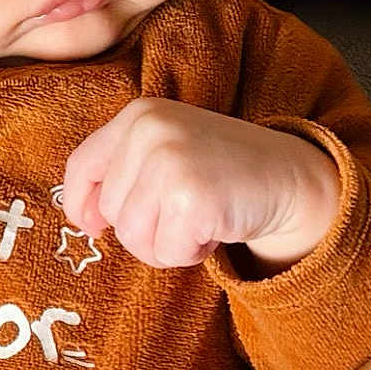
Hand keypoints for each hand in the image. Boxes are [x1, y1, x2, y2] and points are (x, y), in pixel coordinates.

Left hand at [62, 98, 339, 271]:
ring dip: (166, 244)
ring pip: (133, 237)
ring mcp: (169, 161)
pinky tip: (213, 229)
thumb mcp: (166, 151)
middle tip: (184, 213)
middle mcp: (149, 131)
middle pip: (111, 211)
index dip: (81, 204)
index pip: (81, 166)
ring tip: (198, 220)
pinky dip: (189, 254)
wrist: (290, 177)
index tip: (95, 226)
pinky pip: (166, 252)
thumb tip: (84, 218)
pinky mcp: (191, 197)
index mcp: (138, 115)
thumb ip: (124, 171)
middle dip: (143, 228)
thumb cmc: (223, 171)